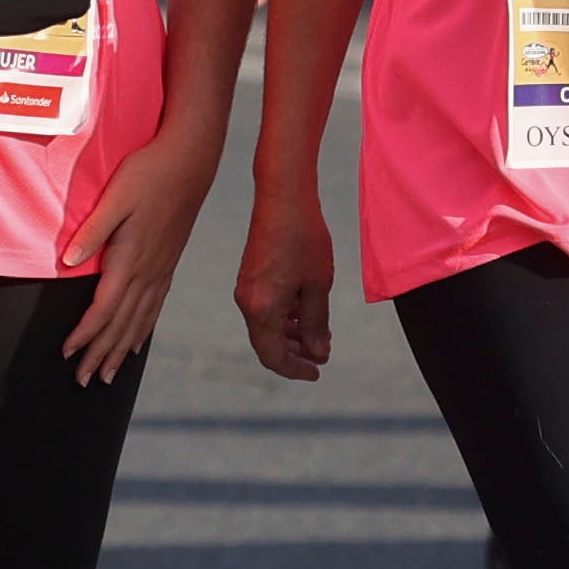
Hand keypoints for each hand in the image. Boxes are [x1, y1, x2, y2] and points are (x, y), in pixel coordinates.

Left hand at [56, 137, 218, 383]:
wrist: (190, 161)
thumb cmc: (147, 172)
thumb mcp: (115, 197)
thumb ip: (92, 231)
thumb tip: (67, 263)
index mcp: (130, 259)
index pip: (103, 310)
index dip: (84, 335)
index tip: (66, 354)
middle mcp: (148, 272)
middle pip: (120, 325)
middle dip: (100, 355)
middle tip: (83, 381)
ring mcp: (161, 270)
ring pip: (138, 322)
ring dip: (120, 350)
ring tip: (108, 375)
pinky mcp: (168, 263)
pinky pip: (154, 308)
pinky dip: (142, 330)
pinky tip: (136, 343)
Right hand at [233, 178, 337, 381]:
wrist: (283, 197)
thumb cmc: (303, 238)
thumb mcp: (318, 285)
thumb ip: (316, 323)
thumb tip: (317, 353)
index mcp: (262, 308)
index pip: (274, 356)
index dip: (296, 370)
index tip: (318, 372)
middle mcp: (247, 302)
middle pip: (267, 344)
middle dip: (295, 354)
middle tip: (321, 357)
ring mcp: (246, 289)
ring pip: (266, 326)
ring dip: (290, 336)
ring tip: (317, 336)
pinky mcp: (250, 277)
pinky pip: (264, 309)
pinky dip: (284, 318)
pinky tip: (304, 312)